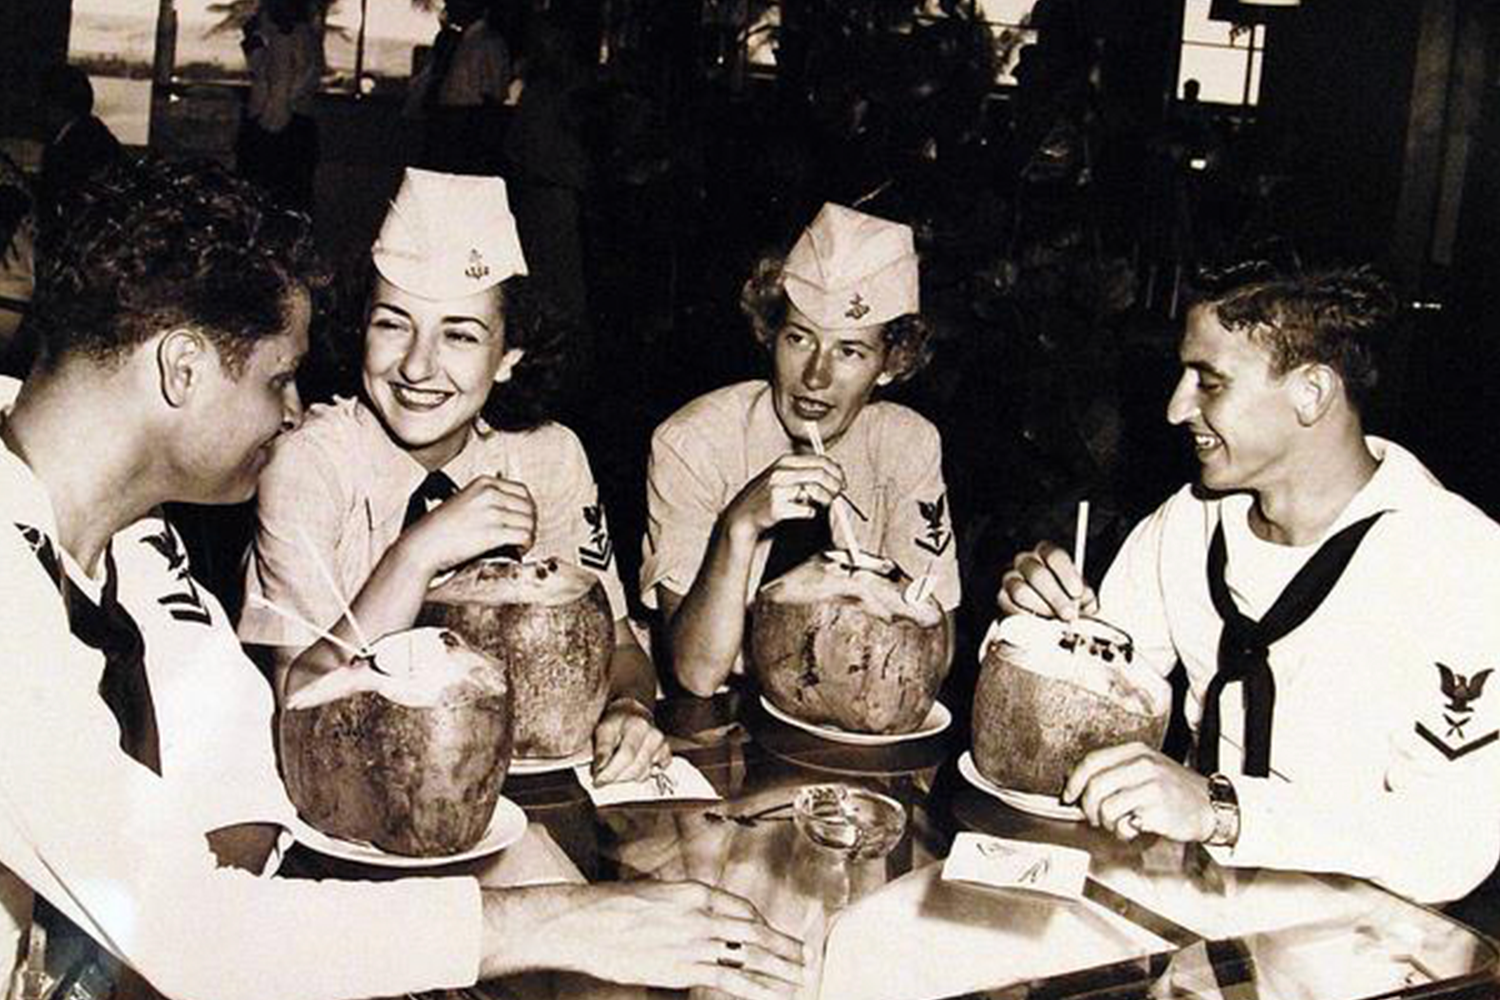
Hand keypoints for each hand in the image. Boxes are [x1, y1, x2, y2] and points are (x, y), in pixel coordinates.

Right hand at [401, 475, 534, 574]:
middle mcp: (490, 494)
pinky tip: (516, 551)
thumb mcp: (465, 501)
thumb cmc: (440, 529)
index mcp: (484, 483)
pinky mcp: (493, 533)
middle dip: (529, 523)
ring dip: (528, 536)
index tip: (522, 521)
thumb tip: (512, 511)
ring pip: (529, 522)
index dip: (527, 509)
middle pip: (529, 507)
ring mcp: (492, 512)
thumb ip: (487, 500)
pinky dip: (525, 545)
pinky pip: (524, 536)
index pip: (522, 491)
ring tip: (518, 545)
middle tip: (522, 536)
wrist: (422, 546)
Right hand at [493, 881, 806, 999]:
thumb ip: (681, 907)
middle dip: (782, 945)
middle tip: (803, 955)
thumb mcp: (654, 895)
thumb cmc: (610, 907)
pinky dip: (756, 988)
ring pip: (749, 956)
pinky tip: (771, 994)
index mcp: (694, 892)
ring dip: (778, 968)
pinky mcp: (684, 969)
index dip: (762, 923)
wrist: (584, 923)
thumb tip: (698, 921)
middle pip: (754, 931)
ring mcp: (694, 943)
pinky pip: (730, 979)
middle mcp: (701, 915)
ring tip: (797, 977)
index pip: (741, 908)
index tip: (772, 933)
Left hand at [592, 697, 670, 783]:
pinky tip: (632, 766)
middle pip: (635, 768)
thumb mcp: (603, 729)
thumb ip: (602, 749)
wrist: (632, 713)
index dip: (611, 772)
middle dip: (616, 777)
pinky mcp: (666, 754)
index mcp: (638, 725)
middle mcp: (654, 735)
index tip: (598, 781)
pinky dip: (640, 775)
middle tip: (602, 776)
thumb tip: (600, 769)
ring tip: (616, 768)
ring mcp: (662, 746)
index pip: (626, 755)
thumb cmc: (616, 721)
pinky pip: (653, 774)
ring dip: (626, 777)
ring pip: (643, 774)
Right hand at [722, 454, 845, 543]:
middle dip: (835, 485)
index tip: (842, 482)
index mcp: (786, 461)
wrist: (745, 513)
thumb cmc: (769, 494)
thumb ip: (807, 470)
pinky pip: (806, 511)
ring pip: (815, 491)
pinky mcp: (778, 509)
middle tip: (838, 494)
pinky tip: (804, 512)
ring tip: (824, 504)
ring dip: (826, 500)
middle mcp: (781, 472)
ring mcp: (778, 490)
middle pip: (820, 474)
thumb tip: (836, 473)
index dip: (836, 472)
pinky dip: (811, 513)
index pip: (821, 460)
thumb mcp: (784, 474)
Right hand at [997, 540, 1098, 620]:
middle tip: (1068, 615)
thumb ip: (1084, 596)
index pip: (1055, 556)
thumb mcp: (1079, 595)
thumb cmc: (1065, 600)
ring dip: (1041, 609)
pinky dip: (1027, 619)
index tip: (1077, 593)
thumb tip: (1085, 601)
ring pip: (1021, 591)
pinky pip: (1010, 607)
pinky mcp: (1002, 597)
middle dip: (1055, 597)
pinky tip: (1040, 625)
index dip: (1067, 575)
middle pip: (1037, 574)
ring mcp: (1010, 578)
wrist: (1045, 617)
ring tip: (1055, 622)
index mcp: (1046, 553)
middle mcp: (1025, 561)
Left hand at [1063, 742, 1214, 843]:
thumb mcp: (1146, 768)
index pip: (1091, 761)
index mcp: (1135, 751)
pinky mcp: (1157, 809)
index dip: (1074, 781)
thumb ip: (1115, 770)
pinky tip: (1134, 828)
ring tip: (1118, 823)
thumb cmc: (1174, 790)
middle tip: (1094, 817)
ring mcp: (1151, 786)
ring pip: (1106, 806)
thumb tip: (1077, 782)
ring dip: (1106, 822)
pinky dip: (1123, 831)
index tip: (1069, 796)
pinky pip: (1124, 823)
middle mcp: (1142, 764)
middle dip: (1087, 807)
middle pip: (1094, 785)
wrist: (1211, 805)